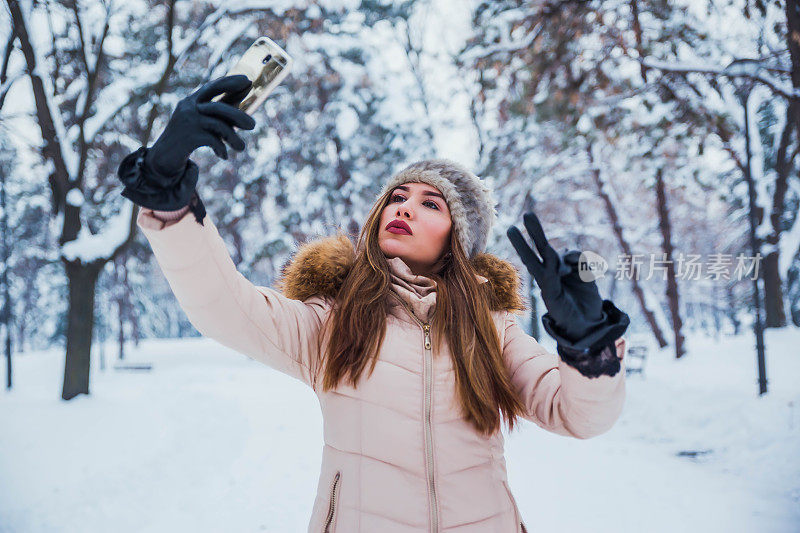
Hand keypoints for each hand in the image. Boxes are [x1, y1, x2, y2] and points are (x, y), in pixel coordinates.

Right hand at [144, 74, 256, 181]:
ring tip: (241, 147)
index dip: (230, 83)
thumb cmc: (187, 139)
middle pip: (219, 106)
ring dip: (233, 138)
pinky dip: (221, 148)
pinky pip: (213, 140)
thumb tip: (244, 110)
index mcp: (192, 101)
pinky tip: (223, 156)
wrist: (163, 158)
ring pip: (219, 124)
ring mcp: (187, 121)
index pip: (213, 87)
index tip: (247, 80)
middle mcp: (189, 107)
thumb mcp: (203, 123)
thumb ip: (220, 115)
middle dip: (238, 115)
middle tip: (253, 125)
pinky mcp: (187, 137)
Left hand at [506, 211, 608, 341]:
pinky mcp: (585, 269)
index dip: (521, 244)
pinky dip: (582, 262)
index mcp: (542, 278)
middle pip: (543, 246)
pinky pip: (582, 257)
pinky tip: (584, 273)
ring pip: (566, 252)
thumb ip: (551, 279)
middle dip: (535, 231)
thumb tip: (556, 261)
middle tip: (527, 215)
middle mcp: (554, 269)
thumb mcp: (553, 299)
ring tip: (568, 273)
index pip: (529, 257)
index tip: (510, 228)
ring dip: (568, 258)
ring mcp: (569, 268)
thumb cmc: (565, 314)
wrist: (586, 323)